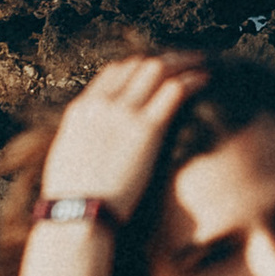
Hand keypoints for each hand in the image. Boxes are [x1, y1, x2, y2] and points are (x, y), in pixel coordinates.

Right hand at [37, 51, 206, 217]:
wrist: (78, 214)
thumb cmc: (72, 198)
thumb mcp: (68, 155)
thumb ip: (84, 135)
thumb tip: (93, 135)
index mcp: (82, 109)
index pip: (114, 71)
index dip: (139, 68)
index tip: (157, 73)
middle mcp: (103, 104)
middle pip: (138, 65)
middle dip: (165, 60)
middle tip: (185, 62)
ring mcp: (125, 113)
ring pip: (158, 69)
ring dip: (182, 63)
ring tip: (200, 63)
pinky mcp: (147, 129)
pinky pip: (175, 91)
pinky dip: (192, 79)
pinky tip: (206, 78)